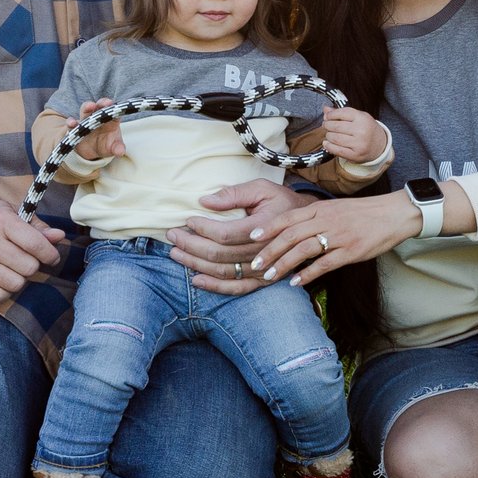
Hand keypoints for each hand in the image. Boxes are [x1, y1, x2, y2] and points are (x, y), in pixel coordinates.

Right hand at [0, 202, 64, 304]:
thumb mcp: (14, 216)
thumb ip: (39, 228)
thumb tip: (59, 236)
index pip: (35, 244)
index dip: (50, 254)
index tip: (51, 257)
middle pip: (29, 267)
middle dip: (31, 266)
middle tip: (22, 261)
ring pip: (16, 284)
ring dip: (18, 280)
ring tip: (8, 269)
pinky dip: (2, 292)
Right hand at [71, 97, 122, 161]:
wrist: (92, 151)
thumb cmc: (106, 145)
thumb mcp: (113, 148)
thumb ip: (117, 149)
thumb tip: (121, 152)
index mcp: (111, 120)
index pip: (113, 111)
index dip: (115, 107)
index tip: (112, 104)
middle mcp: (98, 117)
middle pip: (100, 106)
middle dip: (102, 103)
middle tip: (105, 102)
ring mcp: (86, 121)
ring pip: (85, 111)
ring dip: (87, 107)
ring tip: (90, 106)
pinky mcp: (75, 128)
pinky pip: (72, 124)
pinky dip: (71, 122)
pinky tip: (71, 123)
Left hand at [167, 179, 311, 294]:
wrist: (305, 225)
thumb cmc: (281, 202)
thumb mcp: (262, 189)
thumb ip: (233, 194)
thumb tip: (204, 201)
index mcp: (264, 228)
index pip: (225, 233)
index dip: (202, 228)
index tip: (187, 219)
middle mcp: (263, 252)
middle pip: (219, 254)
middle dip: (191, 245)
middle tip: (172, 235)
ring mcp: (263, 269)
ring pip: (223, 272)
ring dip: (195, 264)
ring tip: (176, 253)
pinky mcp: (262, 280)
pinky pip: (236, 288)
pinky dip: (215, 287)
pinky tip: (196, 280)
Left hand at [248, 191, 420, 287]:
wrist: (394, 214)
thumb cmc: (362, 213)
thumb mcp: (335, 208)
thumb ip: (313, 217)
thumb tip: (290, 231)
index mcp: (320, 208)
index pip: (288, 217)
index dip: (268, 227)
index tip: (251, 238)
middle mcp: (327, 220)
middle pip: (291, 235)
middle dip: (270, 251)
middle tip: (254, 264)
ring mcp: (339, 236)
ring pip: (304, 250)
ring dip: (284, 264)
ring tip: (269, 276)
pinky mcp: (351, 252)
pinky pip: (325, 264)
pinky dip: (308, 274)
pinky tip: (295, 283)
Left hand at [318, 106, 384, 165]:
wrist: (380, 145)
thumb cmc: (367, 129)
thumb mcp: (359, 117)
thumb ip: (342, 113)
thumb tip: (325, 109)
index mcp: (363, 118)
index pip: (341, 113)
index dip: (331, 114)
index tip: (327, 116)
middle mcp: (361, 131)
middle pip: (336, 126)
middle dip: (327, 125)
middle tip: (326, 125)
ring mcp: (359, 144)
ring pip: (334, 138)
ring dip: (328, 136)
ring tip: (329, 134)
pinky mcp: (355, 155)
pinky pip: (337, 150)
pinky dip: (328, 146)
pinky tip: (327, 143)